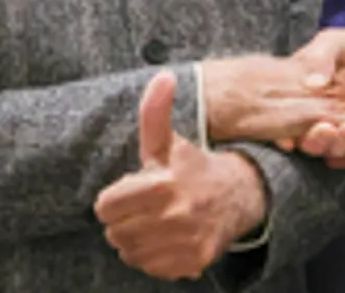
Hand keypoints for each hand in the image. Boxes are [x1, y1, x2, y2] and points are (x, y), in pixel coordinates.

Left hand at [95, 72, 267, 280]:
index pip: (105, 207)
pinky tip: (169, 238)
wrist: (239, 195)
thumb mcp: (169, 142)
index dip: (116, 198)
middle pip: (115, 232)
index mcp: (164, 183)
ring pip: (130, 252)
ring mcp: (185, 242)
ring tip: (157, 221)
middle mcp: (175, 215)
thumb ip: (155, 113)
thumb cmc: (194, 166)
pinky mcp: (193, 262)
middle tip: (146, 206)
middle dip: (125, 219)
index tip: (134, 190)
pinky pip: (151, 268)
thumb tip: (163, 76)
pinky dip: (155, 256)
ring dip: (138, 239)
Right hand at [202, 54, 344, 147]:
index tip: (289, 141)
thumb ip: (321, 58)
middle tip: (328, 128)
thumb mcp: (335, 43)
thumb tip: (313, 82)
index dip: (283, 137)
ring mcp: (339, 131)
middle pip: (308, 143)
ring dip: (339, 145)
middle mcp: (316, 119)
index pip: (285, 124)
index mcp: (301, 98)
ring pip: (331, 151)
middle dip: (316, 141)